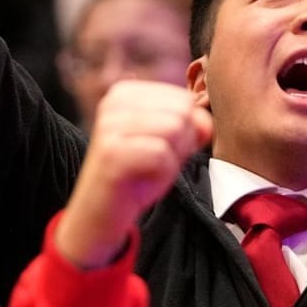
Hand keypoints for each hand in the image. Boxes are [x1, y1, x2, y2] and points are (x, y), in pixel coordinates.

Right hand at [57, 80, 212, 267]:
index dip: (185, 131)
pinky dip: (163, 173)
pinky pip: (163, 155)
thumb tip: (206, 123)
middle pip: (182, 112)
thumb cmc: (135, 177)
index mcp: (125, 92)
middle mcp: (114, 102)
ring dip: (172, 159)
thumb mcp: (169, 145)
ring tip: (148, 170)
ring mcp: (110, 126)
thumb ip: (191, 127)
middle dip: (181, 144)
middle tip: (154, 163)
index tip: (158, 149)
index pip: (184, 99)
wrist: (99, 214)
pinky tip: (142, 179)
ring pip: (175, 129)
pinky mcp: (112, 152)